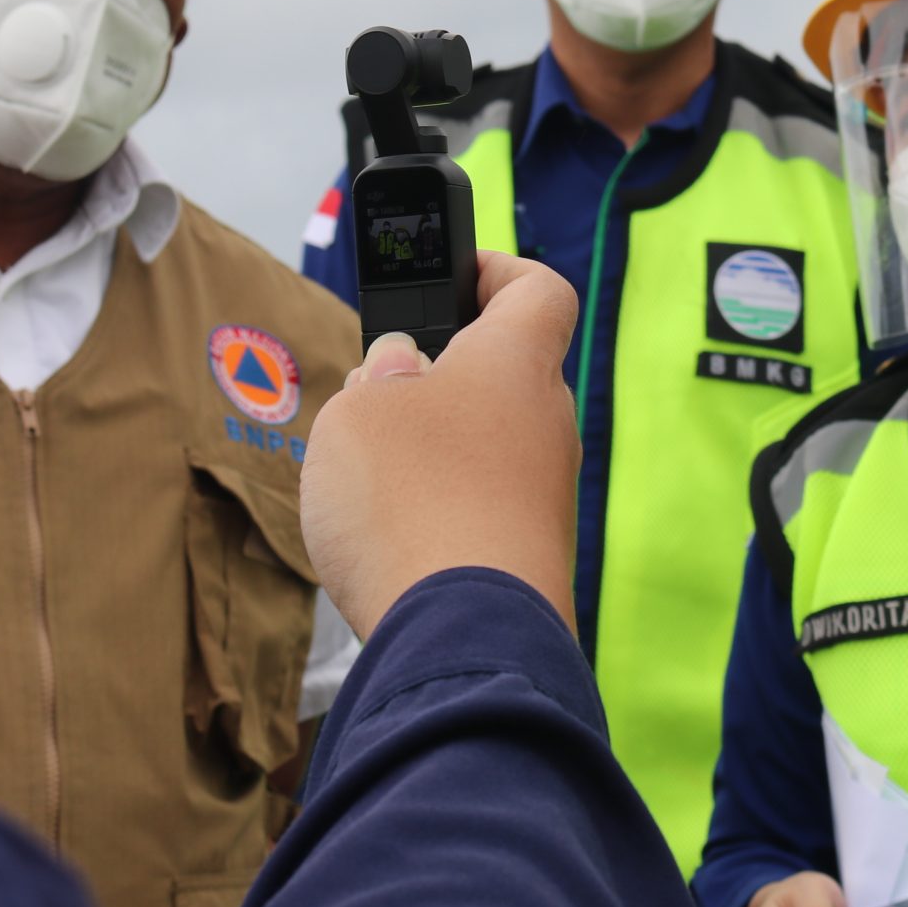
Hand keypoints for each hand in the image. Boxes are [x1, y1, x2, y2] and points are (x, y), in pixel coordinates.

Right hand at [299, 252, 582, 639]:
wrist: (464, 636)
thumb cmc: (412, 502)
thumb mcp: (359, 412)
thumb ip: (381, 380)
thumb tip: (404, 373)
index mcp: (517, 362)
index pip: (538, 290)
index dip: (498, 271)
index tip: (457, 274)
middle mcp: (548, 422)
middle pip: (506, 375)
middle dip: (443, 375)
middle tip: (380, 390)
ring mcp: (547, 494)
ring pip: (492, 446)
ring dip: (438, 448)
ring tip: (370, 473)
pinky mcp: (532, 556)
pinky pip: (486, 510)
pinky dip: (443, 510)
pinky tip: (393, 536)